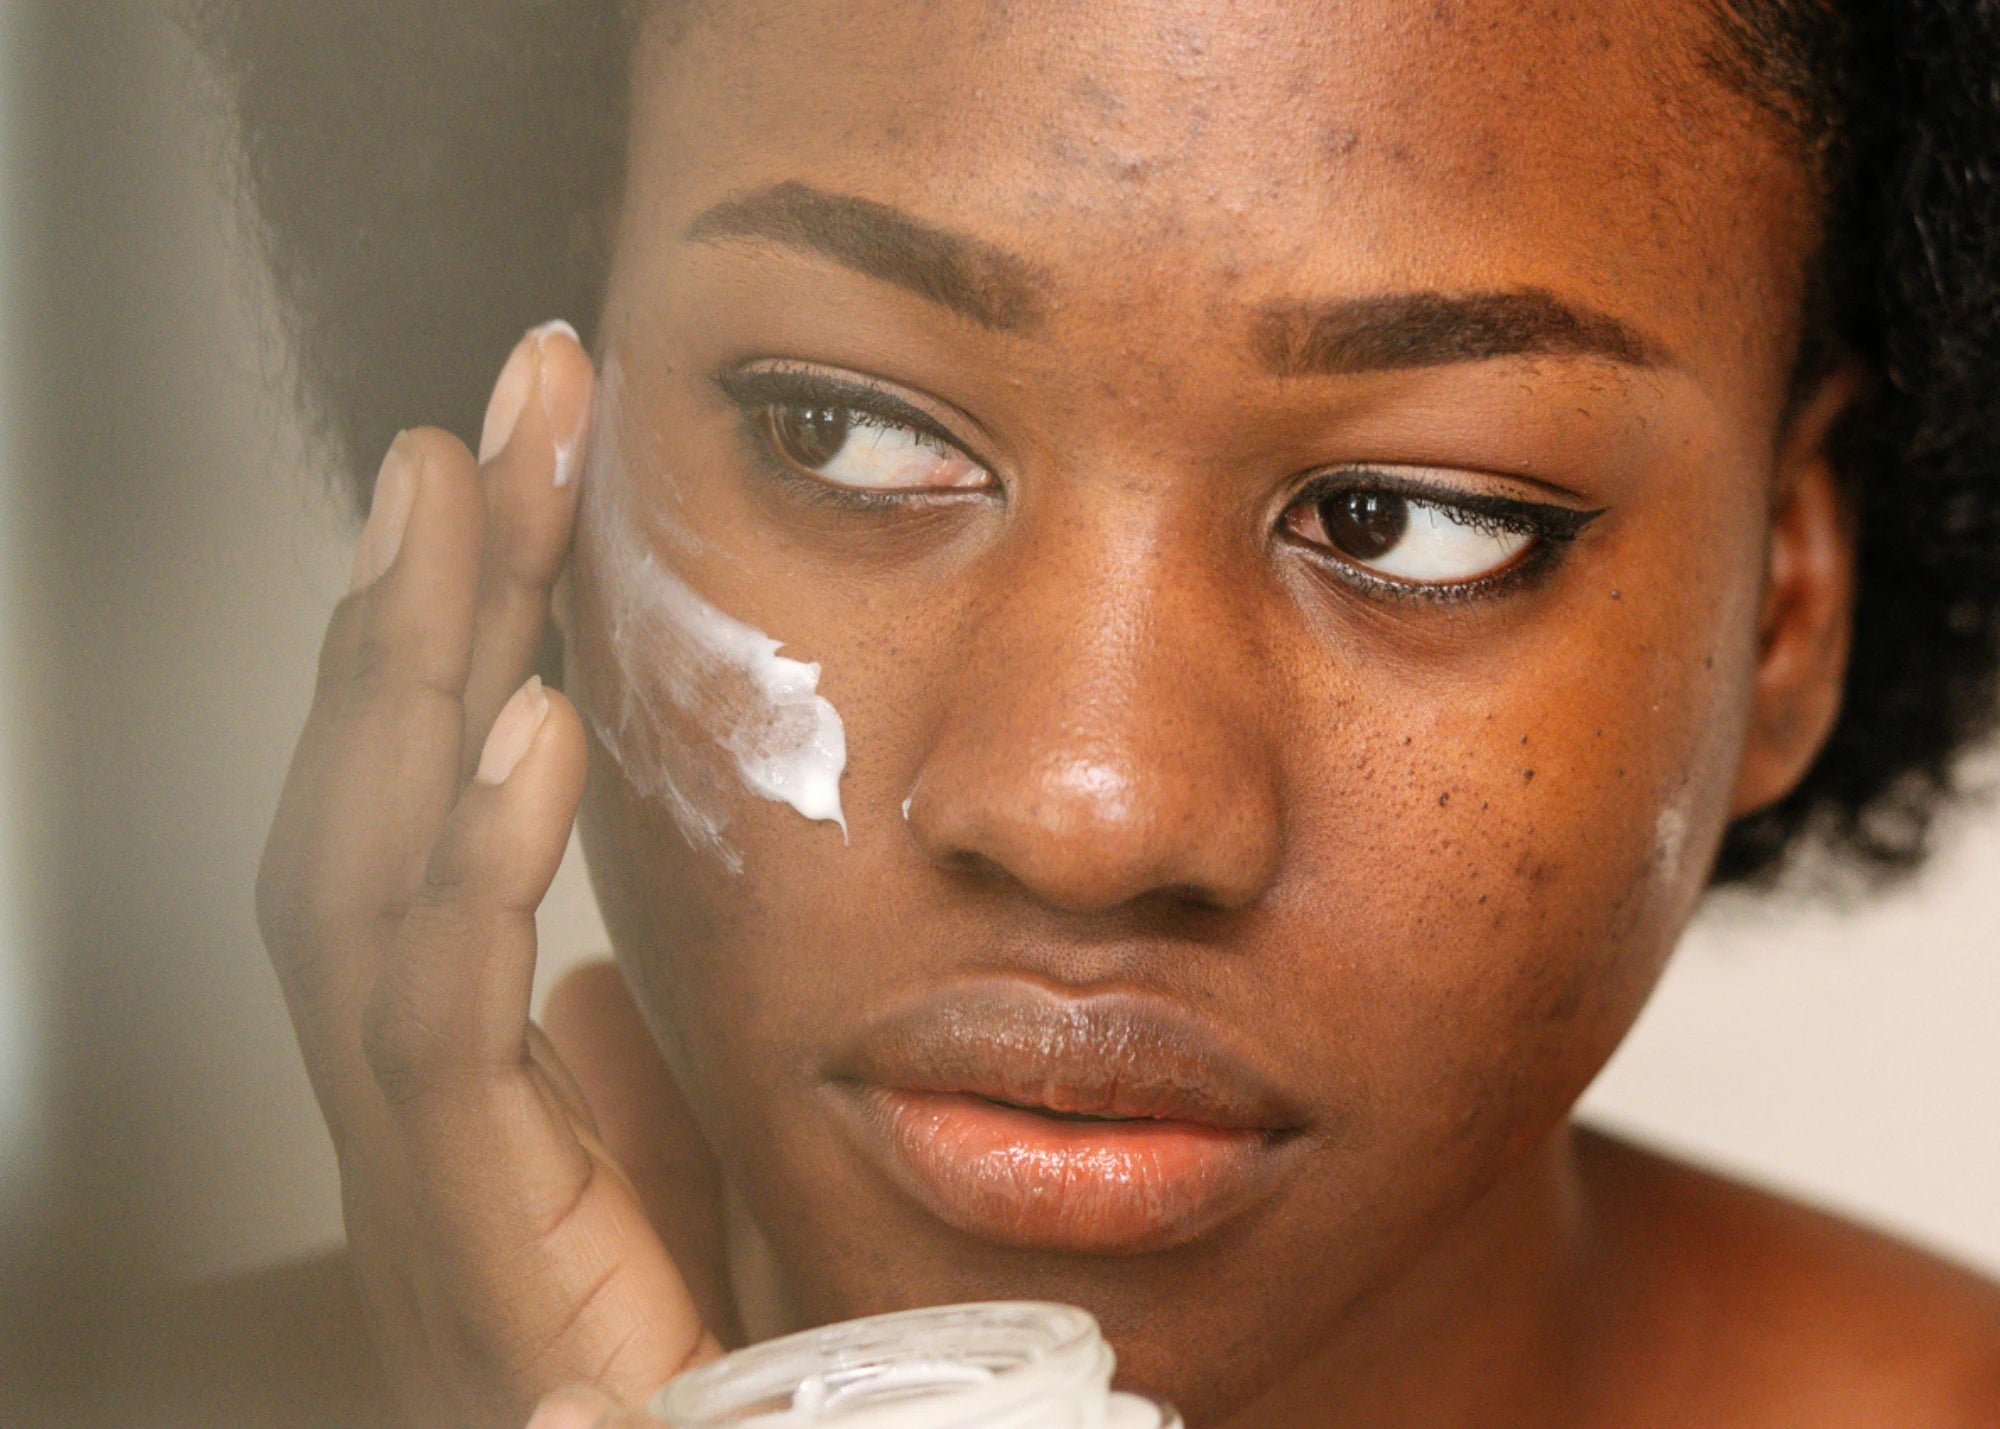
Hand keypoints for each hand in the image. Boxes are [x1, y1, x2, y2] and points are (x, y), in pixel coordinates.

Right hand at [256, 324, 722, 1426]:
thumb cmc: (696, 1384)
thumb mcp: (668, 1199)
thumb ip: (619, 1096)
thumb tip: (585, 985)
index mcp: (454, 1083)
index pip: (427, 815)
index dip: (458, 637)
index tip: (518, 466)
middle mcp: (406, 1112)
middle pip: (373, 809)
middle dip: (425, 598)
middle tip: (493, 411)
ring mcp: (416, 1181)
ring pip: (360, 888)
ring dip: (406, 681)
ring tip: (461, 508)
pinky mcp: (474, 1258)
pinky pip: (442, 1046)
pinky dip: (467, 881)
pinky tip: (523, 735)